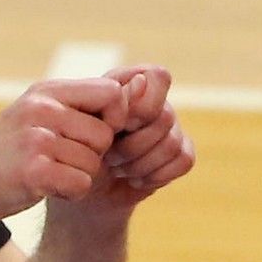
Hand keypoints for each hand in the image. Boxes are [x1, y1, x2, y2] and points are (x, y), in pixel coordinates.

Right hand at [0, 78, 127, 223]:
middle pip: (105, 135)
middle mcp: (40, 110)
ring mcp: (35, 140)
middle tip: (60, 158)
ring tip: (48, 171)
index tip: (92, 133)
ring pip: (94, 163)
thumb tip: (136, 89)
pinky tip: (46, 187)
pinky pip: (81, 184)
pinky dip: (70, 192)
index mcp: (45, 91)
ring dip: (78, 175)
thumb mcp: (37, 114)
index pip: (111, 93)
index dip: (114, 117)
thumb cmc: (10, 150)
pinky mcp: (34, 171)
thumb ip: (79, 103)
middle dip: (92, 154)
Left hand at [74, 65, 195, 210]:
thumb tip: (141, 80)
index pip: (158, 76)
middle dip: (132, 145)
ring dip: (140, 164)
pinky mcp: (180, 152)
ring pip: (173, 143)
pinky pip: (184, 160)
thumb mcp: (86, 122)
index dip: (141, 105)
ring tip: (117, 169)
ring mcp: (170, 127)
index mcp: (129, 83)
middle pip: (165, 117)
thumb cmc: (77, 147)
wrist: (81, 185)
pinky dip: (156, 175)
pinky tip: (135, 179)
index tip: (116, 126)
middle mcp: (155, 101)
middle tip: (108, 157)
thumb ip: (113, 100)